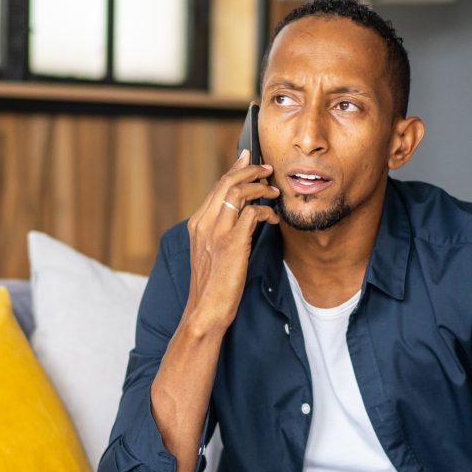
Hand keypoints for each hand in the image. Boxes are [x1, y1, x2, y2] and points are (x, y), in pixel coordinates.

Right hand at [180, 149, 280, 335]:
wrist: (206, 310)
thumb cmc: (212, 286)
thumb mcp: (212, 253)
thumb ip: (221, 232)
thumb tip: (243, 215)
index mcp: (197, 224)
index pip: (217, 187)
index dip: (236, 170)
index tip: (249, 160)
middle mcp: (203, 223)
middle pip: (227, 182)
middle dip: (251, 171)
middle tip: (268, 170)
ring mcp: (216, 232)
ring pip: (238, 191)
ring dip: (260, 187)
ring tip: (274, 192)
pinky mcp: (231, 243)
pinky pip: (251, 213)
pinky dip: (265, 210)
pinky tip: (273, 217)